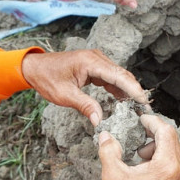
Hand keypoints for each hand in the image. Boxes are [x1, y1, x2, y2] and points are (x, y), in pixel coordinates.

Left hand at [21, 49, 148, 125]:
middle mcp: (96, 58)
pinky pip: (110, 77)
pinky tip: (124, 101)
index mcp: (90, 62)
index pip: (118, 76)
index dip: (133, 89)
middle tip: (145, 108)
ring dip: (127, 90)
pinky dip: (118, 89)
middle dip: (134, 91)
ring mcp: (96, 61)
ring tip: (137, 107)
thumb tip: (100, 121)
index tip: (143, 102)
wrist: (34, 68)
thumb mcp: (65, 95)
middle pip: (122, 75)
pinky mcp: (94, 66)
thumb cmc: (46, 78)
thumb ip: (85, 106)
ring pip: (118, 76)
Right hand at [98, 114, 179, 179]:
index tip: (139, 119)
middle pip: (172, 137)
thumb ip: (108, 150)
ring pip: (174, 148)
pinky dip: (161, 155)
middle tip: (138, 130)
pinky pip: (174, 159)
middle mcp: (179, 169)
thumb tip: (105, 134)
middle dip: (154, 131)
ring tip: (139, 153)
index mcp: (167, 165)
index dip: (152, 121)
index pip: (166, 130)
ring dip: (157, 143)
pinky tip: (145, 164)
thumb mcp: (112, 175)